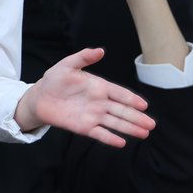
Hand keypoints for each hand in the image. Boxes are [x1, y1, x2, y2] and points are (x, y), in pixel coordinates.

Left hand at [18, 48, 153, 147]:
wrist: (40, 97)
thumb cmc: (55, 79)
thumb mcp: (67, 65)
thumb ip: (84, 58)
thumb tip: (100, 50)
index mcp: (99, 87)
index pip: (119, 93)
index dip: (132, 99)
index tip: (143, 105)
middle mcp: (100, 102)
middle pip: (122, 111)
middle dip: (137, 117)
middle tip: (152, 124)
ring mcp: (93, 116)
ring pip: (115, 123)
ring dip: (129, 128)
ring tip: (144, 133)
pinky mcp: (84, 127)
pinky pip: (99, 133)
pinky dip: (110, 138)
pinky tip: (121, 143)